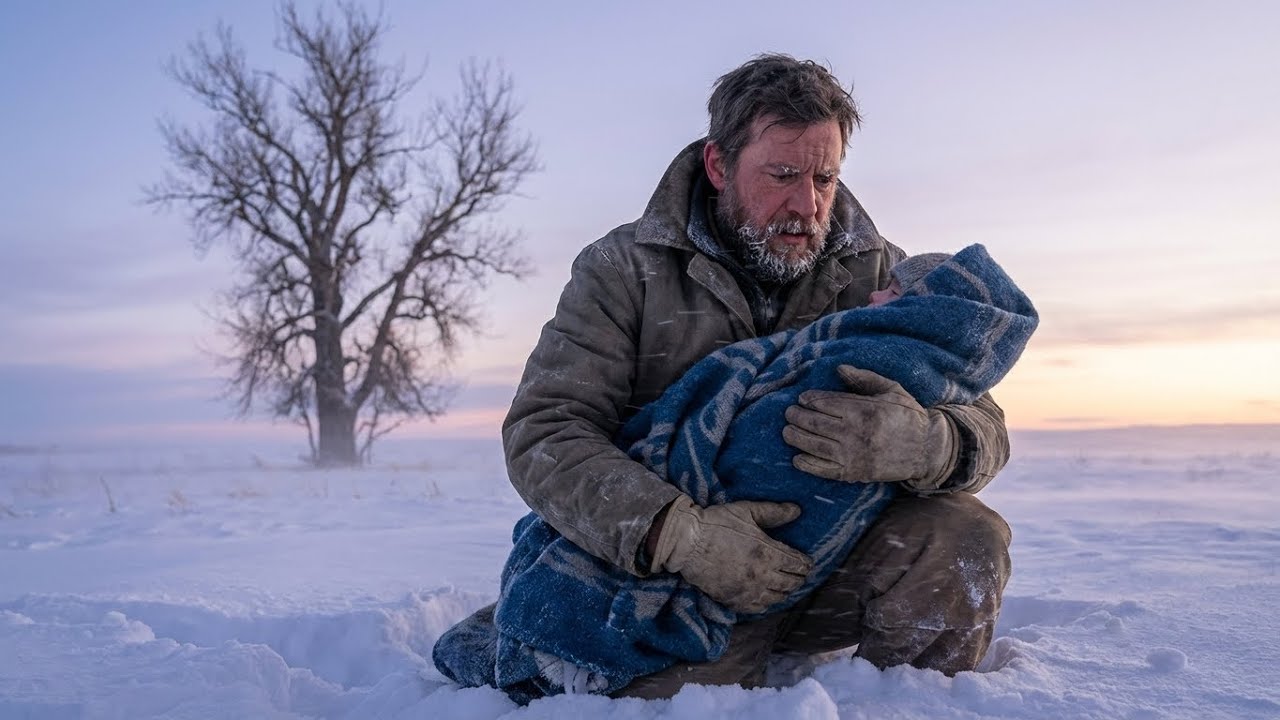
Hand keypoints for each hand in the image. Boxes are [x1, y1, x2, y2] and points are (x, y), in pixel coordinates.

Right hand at [651, 495, 811, 614]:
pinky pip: (758, 608)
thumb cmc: (716, 524)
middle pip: (791, 583)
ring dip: (785, 592)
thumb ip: (773, 512)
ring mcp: (748, 590)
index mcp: (767, 552)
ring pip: (777, 598)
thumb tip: (797, 511)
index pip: (797, 563)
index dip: (805, 564)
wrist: (686, 542)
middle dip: (799, 579)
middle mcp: (762, 575)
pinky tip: (767, 599)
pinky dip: (766, 604)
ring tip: (786, 587)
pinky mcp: (734, 600)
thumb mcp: (746, 511)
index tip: (808, 564)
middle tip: (800, 576)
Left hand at [783, 366, 956, 483]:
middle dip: (797, 417)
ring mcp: (853, 455)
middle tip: (789, 413)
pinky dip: (808, 464)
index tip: (802, 398)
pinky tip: (797, 458)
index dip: (809, 400)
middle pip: (815, 423)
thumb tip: (839, 369)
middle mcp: (856, 433)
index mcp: (865, 410)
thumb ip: (864, 378)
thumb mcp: (891, 390)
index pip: (826, 403)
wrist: (927, 450)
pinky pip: (824, 470)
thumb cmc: (908, 416)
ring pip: (815, 445)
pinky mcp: (854, 473)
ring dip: (796, 438)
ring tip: (787, 432)